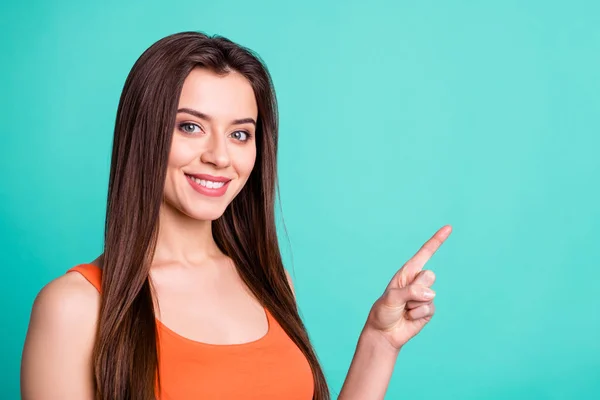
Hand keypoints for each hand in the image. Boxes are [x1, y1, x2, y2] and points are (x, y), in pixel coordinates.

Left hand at [365, 225, 451, 349]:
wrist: (384, 333)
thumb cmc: (383, 311)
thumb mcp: (392, 298)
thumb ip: (410, 292)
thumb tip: (431, 294)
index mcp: (407, 272)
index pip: (425, 253)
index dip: (437, 240)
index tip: (448, 227)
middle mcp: (417, 282)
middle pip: (429, 276)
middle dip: (416, 289)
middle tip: (403, 299)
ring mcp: (424, 296)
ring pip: (429, 295)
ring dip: (414, 305)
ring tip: (404, 310)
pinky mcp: (428, 310)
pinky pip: (430, 309)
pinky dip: (418, 315)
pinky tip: (409, 317)